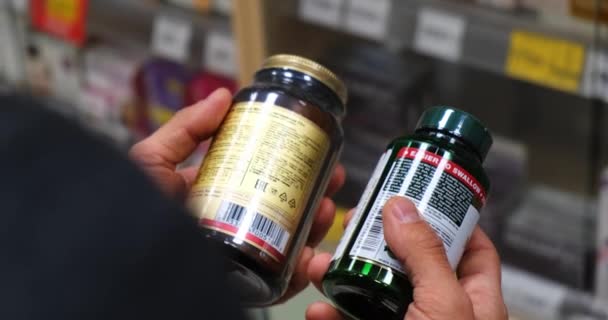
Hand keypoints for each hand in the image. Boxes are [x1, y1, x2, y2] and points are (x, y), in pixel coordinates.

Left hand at [129, 88, 345, 303]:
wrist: (122, 265)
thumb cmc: (129, 214)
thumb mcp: (152, 162)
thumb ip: (184, 129)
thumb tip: (223, 95)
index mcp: (213, 198)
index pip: (260, 179)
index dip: (290, 165)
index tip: (315, 152)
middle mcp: (230, 227)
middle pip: (283, 210)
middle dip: (313, 194)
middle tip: (332, 178)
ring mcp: (240, 258)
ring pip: (289, 243)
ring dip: (315, 227)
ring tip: (325, 210)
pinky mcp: (244, 288)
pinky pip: (279, 282)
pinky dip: (301, 271)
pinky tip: (311, 254)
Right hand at [307, 197, 507, 319]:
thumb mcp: (444, 306)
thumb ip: (425, 255)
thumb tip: (402, 207)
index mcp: (474, 301)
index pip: (469, 247)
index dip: (446, 217)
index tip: (416, 194)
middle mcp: (440, 314)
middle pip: (410, 264)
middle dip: (375, 242)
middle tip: (351, 223)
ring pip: (374, 295)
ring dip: (342, 277)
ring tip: (318, 265)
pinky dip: (330, 317)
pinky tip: (317, 311)